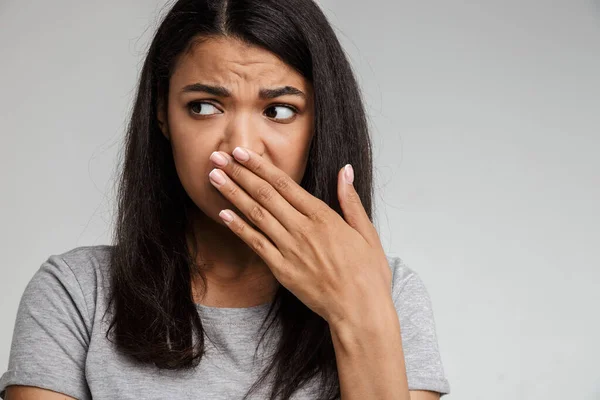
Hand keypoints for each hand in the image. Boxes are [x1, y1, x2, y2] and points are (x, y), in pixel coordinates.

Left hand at [207, 147, 392, 326]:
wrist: (359, 310)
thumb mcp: (367, 232)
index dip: (260, 166)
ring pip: (256, 215)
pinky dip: (238, 227)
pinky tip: (223, 214)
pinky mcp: (281, 269)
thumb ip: (350, 200)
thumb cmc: (367, 273)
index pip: (285, 184)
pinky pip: (255, 244)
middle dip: (239, 173)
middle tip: (218, 157)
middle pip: (265, 194)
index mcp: (323, 217)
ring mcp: (289, 249)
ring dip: (233, 194)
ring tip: (214, 177)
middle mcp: (302, 229)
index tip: (241, 152)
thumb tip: (345, 171)